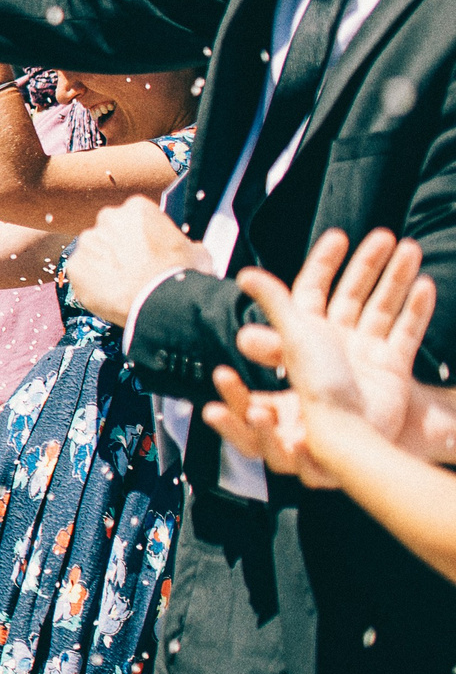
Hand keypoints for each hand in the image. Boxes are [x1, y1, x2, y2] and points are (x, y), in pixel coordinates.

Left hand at [61, 197, 210, 327]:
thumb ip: (184, 244)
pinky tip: (108, 293)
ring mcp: (88, 241)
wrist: (158, 300)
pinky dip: (90, 283)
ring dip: (102, 264)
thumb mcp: (196, 251)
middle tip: (131, 268)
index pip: (134, 218)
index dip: (140, 236)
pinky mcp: (74, 265)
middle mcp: (108, 218)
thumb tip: (189, 250)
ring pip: (93, 252)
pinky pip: (81, 273)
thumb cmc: (178, 273)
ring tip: (120, 284)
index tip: (145, 251)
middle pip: (109, 232)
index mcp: (137, 207)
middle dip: (117, 247)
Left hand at [202, 229, 435, 482]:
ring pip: (382, 306)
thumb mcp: (295, 339)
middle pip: (351, 293)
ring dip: (398, 277)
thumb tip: (247, 274)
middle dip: (367, 263)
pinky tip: (428, 285)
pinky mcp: (390, 369)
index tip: (339, 235)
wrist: (351, 439)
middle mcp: (333, 342)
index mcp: (304, 332)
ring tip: (413, 246)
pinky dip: (417, 310)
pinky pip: (406, 334)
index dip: (323, 262)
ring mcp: (364, 355)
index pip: (311, 288)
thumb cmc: (316, 390)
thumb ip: (275, 304)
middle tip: (386, 234)